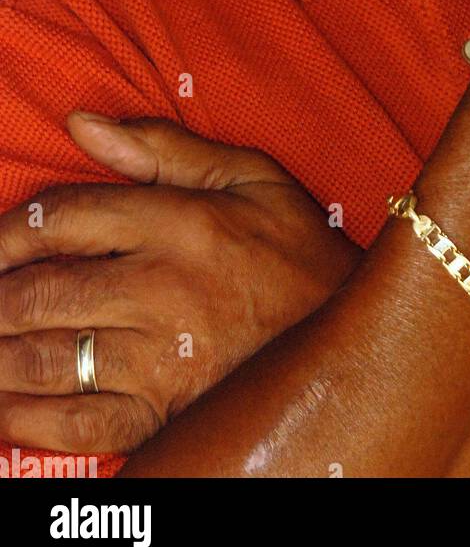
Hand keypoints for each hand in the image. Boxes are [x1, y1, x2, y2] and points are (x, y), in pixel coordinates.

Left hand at [0, 114, 360, 454]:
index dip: (10, 229)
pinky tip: (7, 404)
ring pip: (45, 357)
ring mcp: (162, 358)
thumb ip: (163, 148)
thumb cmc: (297, 252)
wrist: (357, 336)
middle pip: (40, 291)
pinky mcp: (165, 414)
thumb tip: (82, 124)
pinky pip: (74, 421)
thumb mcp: (249, 177)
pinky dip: (24, 417)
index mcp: (180, 222)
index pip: (63, 218)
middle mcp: (164, 289)